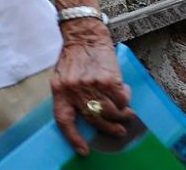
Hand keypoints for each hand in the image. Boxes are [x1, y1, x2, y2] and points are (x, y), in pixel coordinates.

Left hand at [51, 22, 132, 155]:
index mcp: (60, 90)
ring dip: (121, 116)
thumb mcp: (63, 77)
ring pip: (110, 112)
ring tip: (126, 114)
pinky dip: (125, 100)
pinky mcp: (108, 80)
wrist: (84, 35)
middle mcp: (74, 89)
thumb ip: (70, 95)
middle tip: (118, 131)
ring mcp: (92, 85)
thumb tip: (84, 117)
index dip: (73, 137)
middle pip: (93, 119)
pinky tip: (124, 94)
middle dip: (108, 129)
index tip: (83, 150)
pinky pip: (121, 99)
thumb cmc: (73, 56)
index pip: (64, 120)